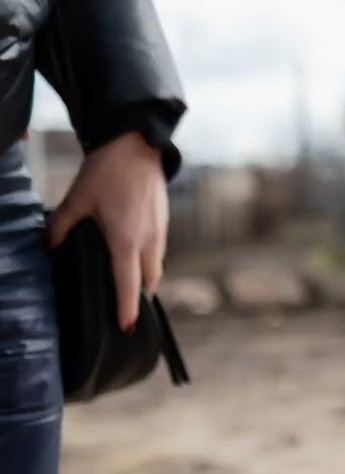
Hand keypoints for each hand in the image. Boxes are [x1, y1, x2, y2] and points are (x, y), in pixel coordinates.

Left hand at [48, 131, 168, 330]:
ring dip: (145, 280)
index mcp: (126, 241)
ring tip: (129, 285)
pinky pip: (158, 252)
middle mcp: (148, 241)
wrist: (138, 146)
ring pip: (156, 267)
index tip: (127, 327)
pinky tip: (133, 256)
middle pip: (148, 282)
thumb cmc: (107, 172)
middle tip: (124, 310)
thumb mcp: (76, 199)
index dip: (126, 308)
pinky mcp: (163, 223)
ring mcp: (160, 232)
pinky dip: (148, 262)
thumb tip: (52, 246)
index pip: (127, 285)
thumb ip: (61, 227)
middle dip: (138, 298)